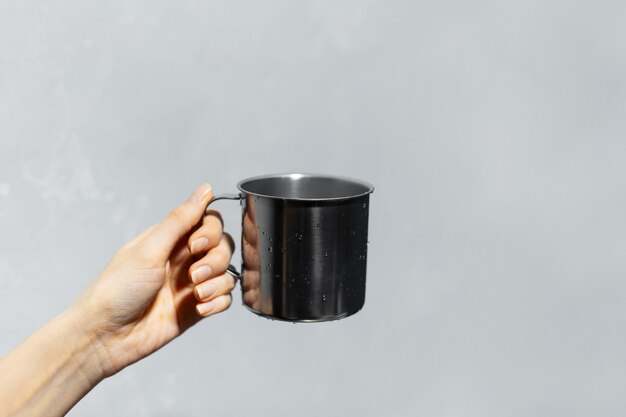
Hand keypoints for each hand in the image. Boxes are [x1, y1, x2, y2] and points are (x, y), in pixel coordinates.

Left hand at [74, 183, 235, 376]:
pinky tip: (200, 309)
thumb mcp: (150, 249)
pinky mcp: (197, 308)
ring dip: (217, 282)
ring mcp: (191, 284)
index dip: (211, 232)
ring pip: (227, 273)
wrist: (106, 336)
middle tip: (193, 275)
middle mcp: (184, 259)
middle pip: (223, 246)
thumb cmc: (118, 289)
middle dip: (216, 260)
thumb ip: (181, 219)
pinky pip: (224, 299)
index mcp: (171, 240)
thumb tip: (205, 189)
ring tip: (196, 295)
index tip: (195, 245)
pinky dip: (218, 303)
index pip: (209, 222)